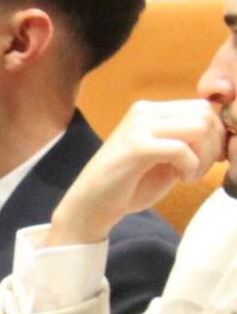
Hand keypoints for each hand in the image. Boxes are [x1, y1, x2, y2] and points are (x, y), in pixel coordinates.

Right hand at [46, 100, 225, 246]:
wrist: (92, 205)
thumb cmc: (129, 185)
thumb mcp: (165, 157)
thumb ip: (187, 140)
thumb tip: (223, 135)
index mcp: (150, 111)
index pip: (202, 108)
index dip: (216, 135)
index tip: (208, 160)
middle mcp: (144, 112)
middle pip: (204, 114)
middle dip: (213, 145)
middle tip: (199, 170)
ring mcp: (138, 127)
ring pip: (198, 127)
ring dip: (203, 157)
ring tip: (190, 175)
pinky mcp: (135, 146)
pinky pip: (181, 149)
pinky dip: (190, 167)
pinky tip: (181, 179)